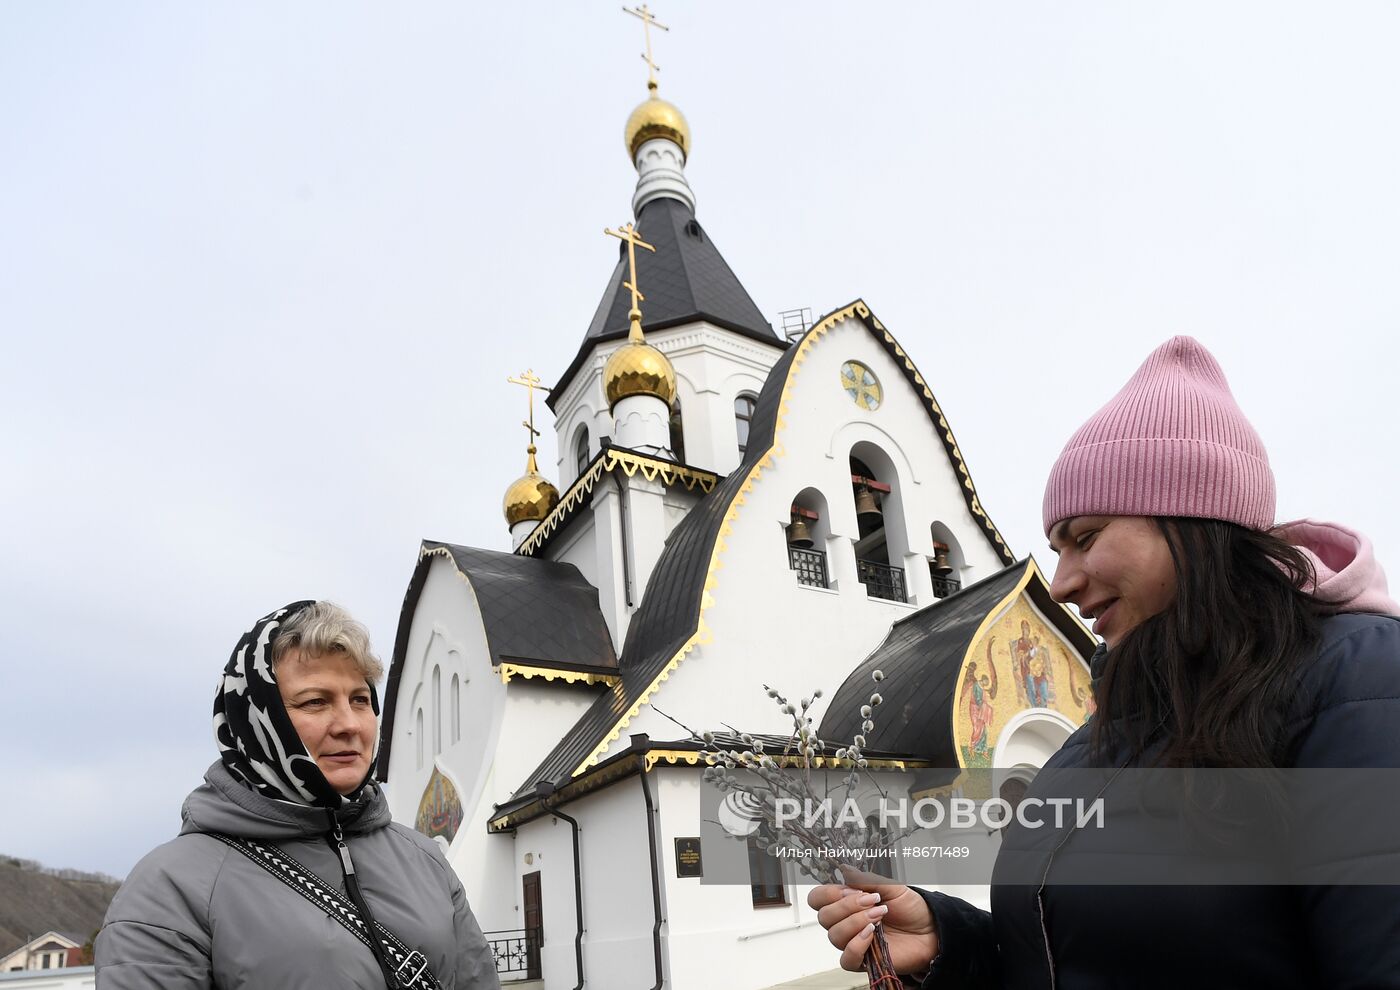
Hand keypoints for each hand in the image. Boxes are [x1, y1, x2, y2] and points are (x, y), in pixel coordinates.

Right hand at [807, 869, 937, 973]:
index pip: (818, 899)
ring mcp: (853, 942)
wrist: (930, 929)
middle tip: (872, 901)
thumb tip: (844, 869)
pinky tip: (872, 934)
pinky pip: (846, 959)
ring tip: (879, 916)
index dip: (829, 894)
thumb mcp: (891, 886)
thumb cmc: (910, 908)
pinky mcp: (863, 961)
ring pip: (834, 936)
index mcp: (846, 902)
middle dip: (847, 906)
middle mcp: (845, 922)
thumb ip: (866, 879)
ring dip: (856, 922)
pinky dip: (856, 945)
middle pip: (824, 917)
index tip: (853, 890)